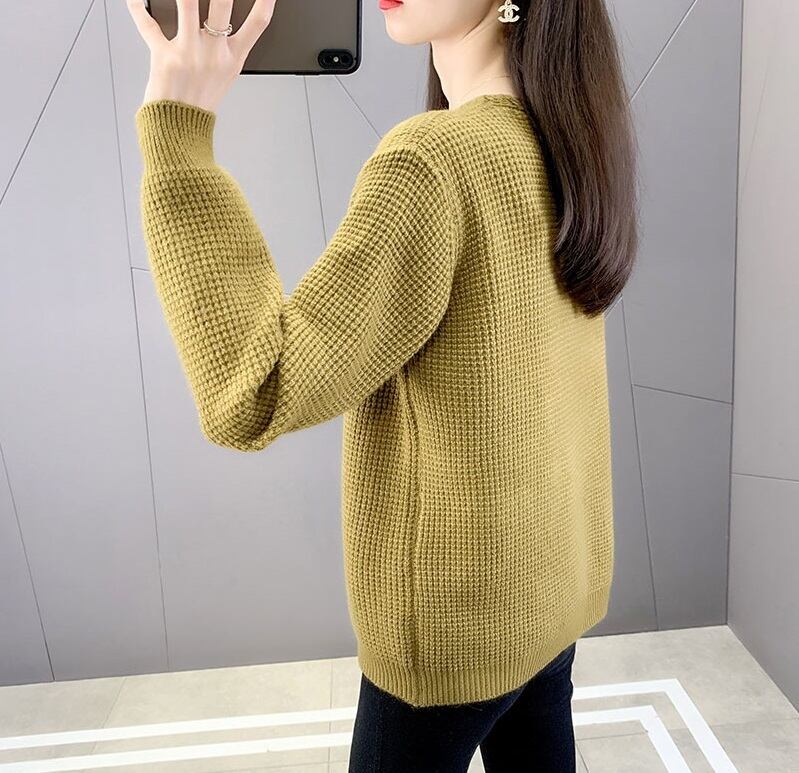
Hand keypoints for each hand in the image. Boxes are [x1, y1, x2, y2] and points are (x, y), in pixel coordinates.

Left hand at [127, 0, 276, 112]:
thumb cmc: (200, 101)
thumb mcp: (225, 75)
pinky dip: (137, 7)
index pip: (258, 24)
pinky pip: (147, 25)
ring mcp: (188, 53)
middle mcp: (213, 53)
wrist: (180, 128)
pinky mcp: (164, 56)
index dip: (265, 1)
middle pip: (223, 5)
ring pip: (186, 4)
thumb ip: (228, 47)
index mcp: (232, 58)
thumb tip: (227, 21)